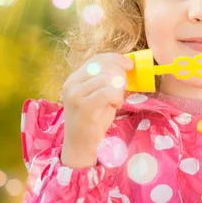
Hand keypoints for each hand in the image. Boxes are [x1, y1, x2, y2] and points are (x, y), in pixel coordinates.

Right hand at [60, 52, 133, 167]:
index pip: (97, 58)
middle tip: (124, 87)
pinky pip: (108, 92)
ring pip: (107, 78)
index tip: (130, 65)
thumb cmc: (94, 118)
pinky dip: (117, 98)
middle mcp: (72, 83)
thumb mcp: (101, 93)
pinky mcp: (83, 105)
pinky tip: (115, 105)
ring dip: (119, 89)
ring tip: (116, 100)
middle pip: (103, 65)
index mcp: (75, 78)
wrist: (82, 144)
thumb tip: (127, 64)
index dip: (116, 58)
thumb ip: (108, 79)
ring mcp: (75, 94)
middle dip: (120, 73)